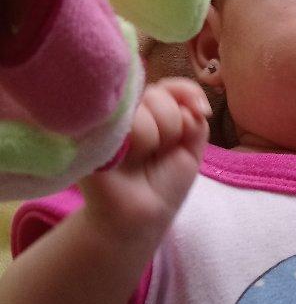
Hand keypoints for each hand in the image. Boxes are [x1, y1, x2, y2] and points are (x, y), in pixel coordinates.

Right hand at [80, 77, 209, 243]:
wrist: (139, 217)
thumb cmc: (162, 181)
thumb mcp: (190, 146)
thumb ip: (194, 115)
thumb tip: (197, 103)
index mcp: (146, 106)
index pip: (169, 85)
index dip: (187, 96)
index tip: (199, 115)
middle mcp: (123, 107)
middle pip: (157, 94)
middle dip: (172, 126)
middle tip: (158, 152)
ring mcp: (105, 117)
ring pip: (143, 106)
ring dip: (154, 138)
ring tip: (140, 159)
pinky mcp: (89, 131)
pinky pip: (121, 119)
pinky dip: (137, 140)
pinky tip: (127, 159)